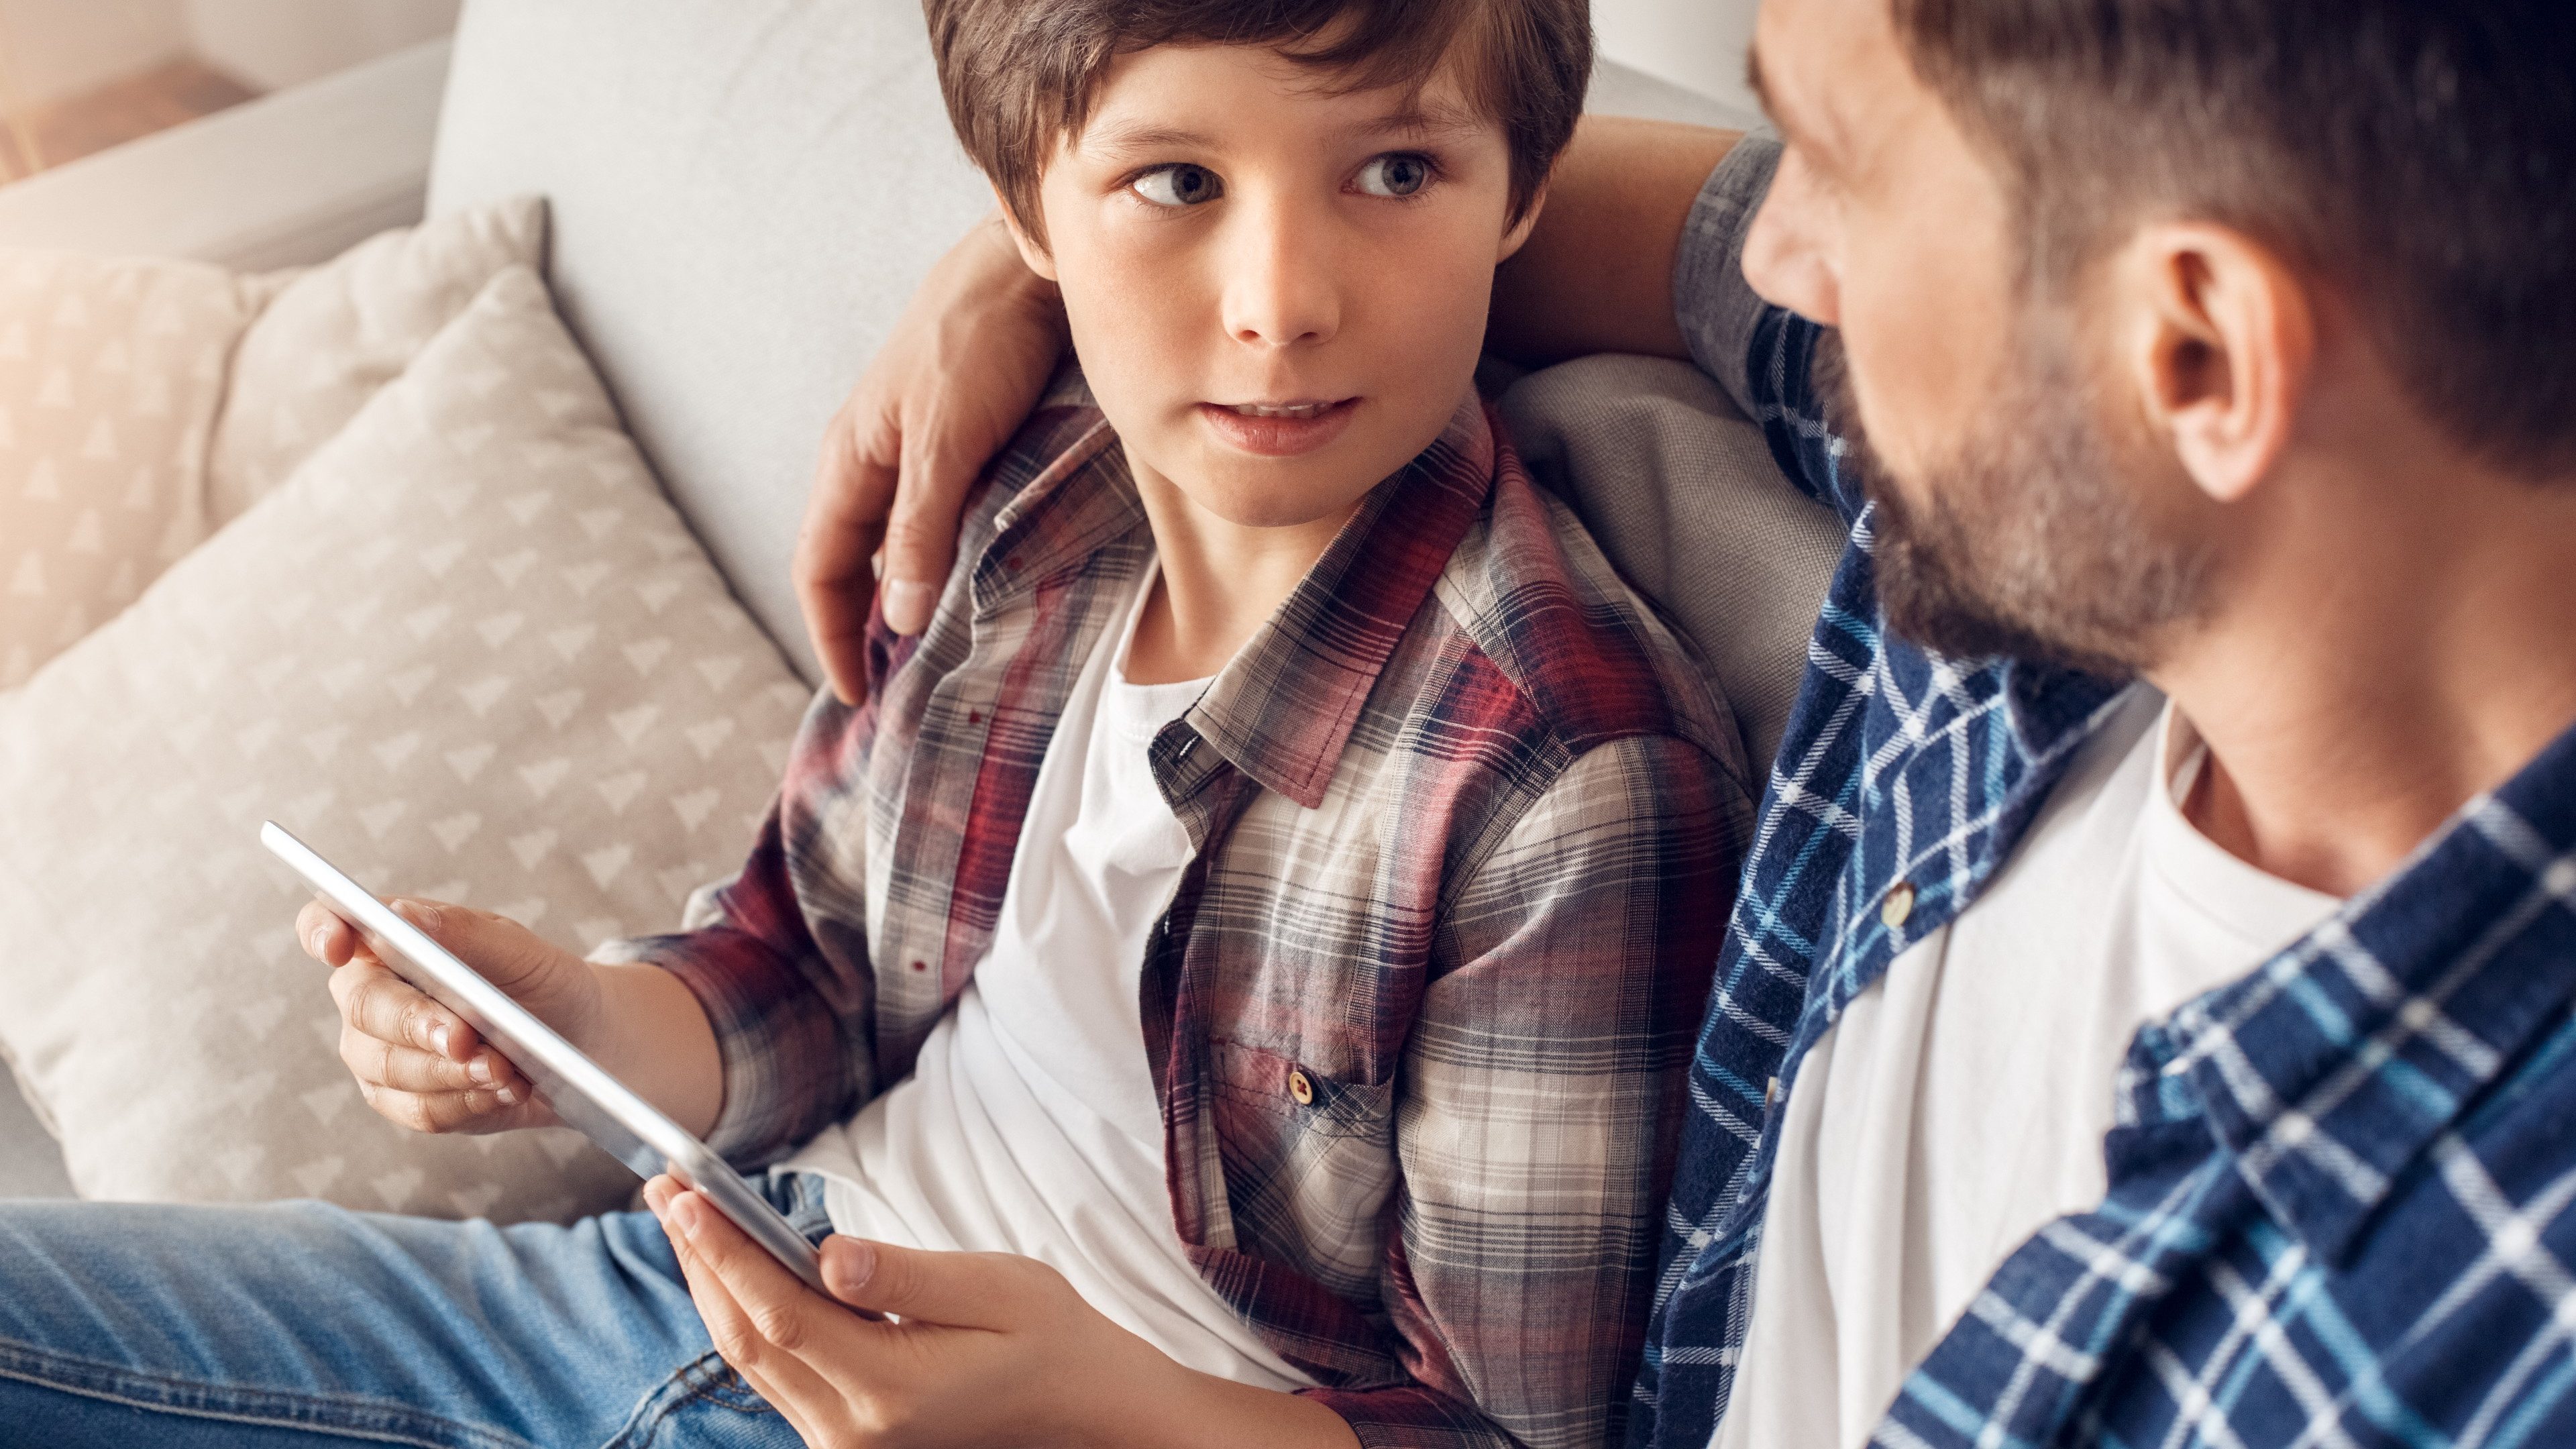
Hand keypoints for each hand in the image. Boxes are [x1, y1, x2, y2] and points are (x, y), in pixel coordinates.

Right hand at [298, 897, 600, 1135]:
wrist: (578, 1041)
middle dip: (419, 1025)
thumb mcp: (516, 950)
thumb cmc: (539, 982)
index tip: (338, 946)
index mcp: (387, 943)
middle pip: (366, 1010)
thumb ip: (459, 932)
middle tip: (465, 1037)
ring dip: (453, 1072)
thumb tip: (401, 915)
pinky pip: (419, 1110)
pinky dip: (467, 1102)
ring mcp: (378, 1054)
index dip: (322, 932)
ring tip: (505, 1069)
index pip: (326, 927)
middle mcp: (370, 998)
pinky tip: (504, 1090)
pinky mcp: (403, 1101)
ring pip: (390, 1069)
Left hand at [644, 1177, 1359, 1448]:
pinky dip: (744, 1314)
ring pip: (749, 1359)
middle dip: (700, 1259)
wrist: (1081, 1411)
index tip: (684, 1194)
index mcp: (890, 1391)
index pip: (778, 1314)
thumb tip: (828, 1257)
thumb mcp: (997, 1289)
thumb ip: (906, 1276)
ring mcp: (844, 1441)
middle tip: (665, 1188)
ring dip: (713, 1285)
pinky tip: (732, 1267)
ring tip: (685, 1216)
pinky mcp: (844, 1436)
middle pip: (746, 1339)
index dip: (722, 1252)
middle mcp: (852, 1430)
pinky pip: (773, 1371)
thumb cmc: (1051, 1340)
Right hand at [797, 210, 1067, 699]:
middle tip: (898, 695)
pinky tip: (978, 592)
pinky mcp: (962, 444)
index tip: (859, 697)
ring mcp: (917, 452)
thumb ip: (918, 528)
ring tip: (937, 659)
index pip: (819, 570)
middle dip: (864, 630)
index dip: (830, 637)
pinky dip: (946, 567)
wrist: (1028, 267)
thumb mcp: (945, 442)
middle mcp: (874, 460)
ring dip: (906, 601)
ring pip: (896, 546)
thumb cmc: (979, 340)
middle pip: (852, 565)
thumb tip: (894, 617)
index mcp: (850, 460)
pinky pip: (940, 523)